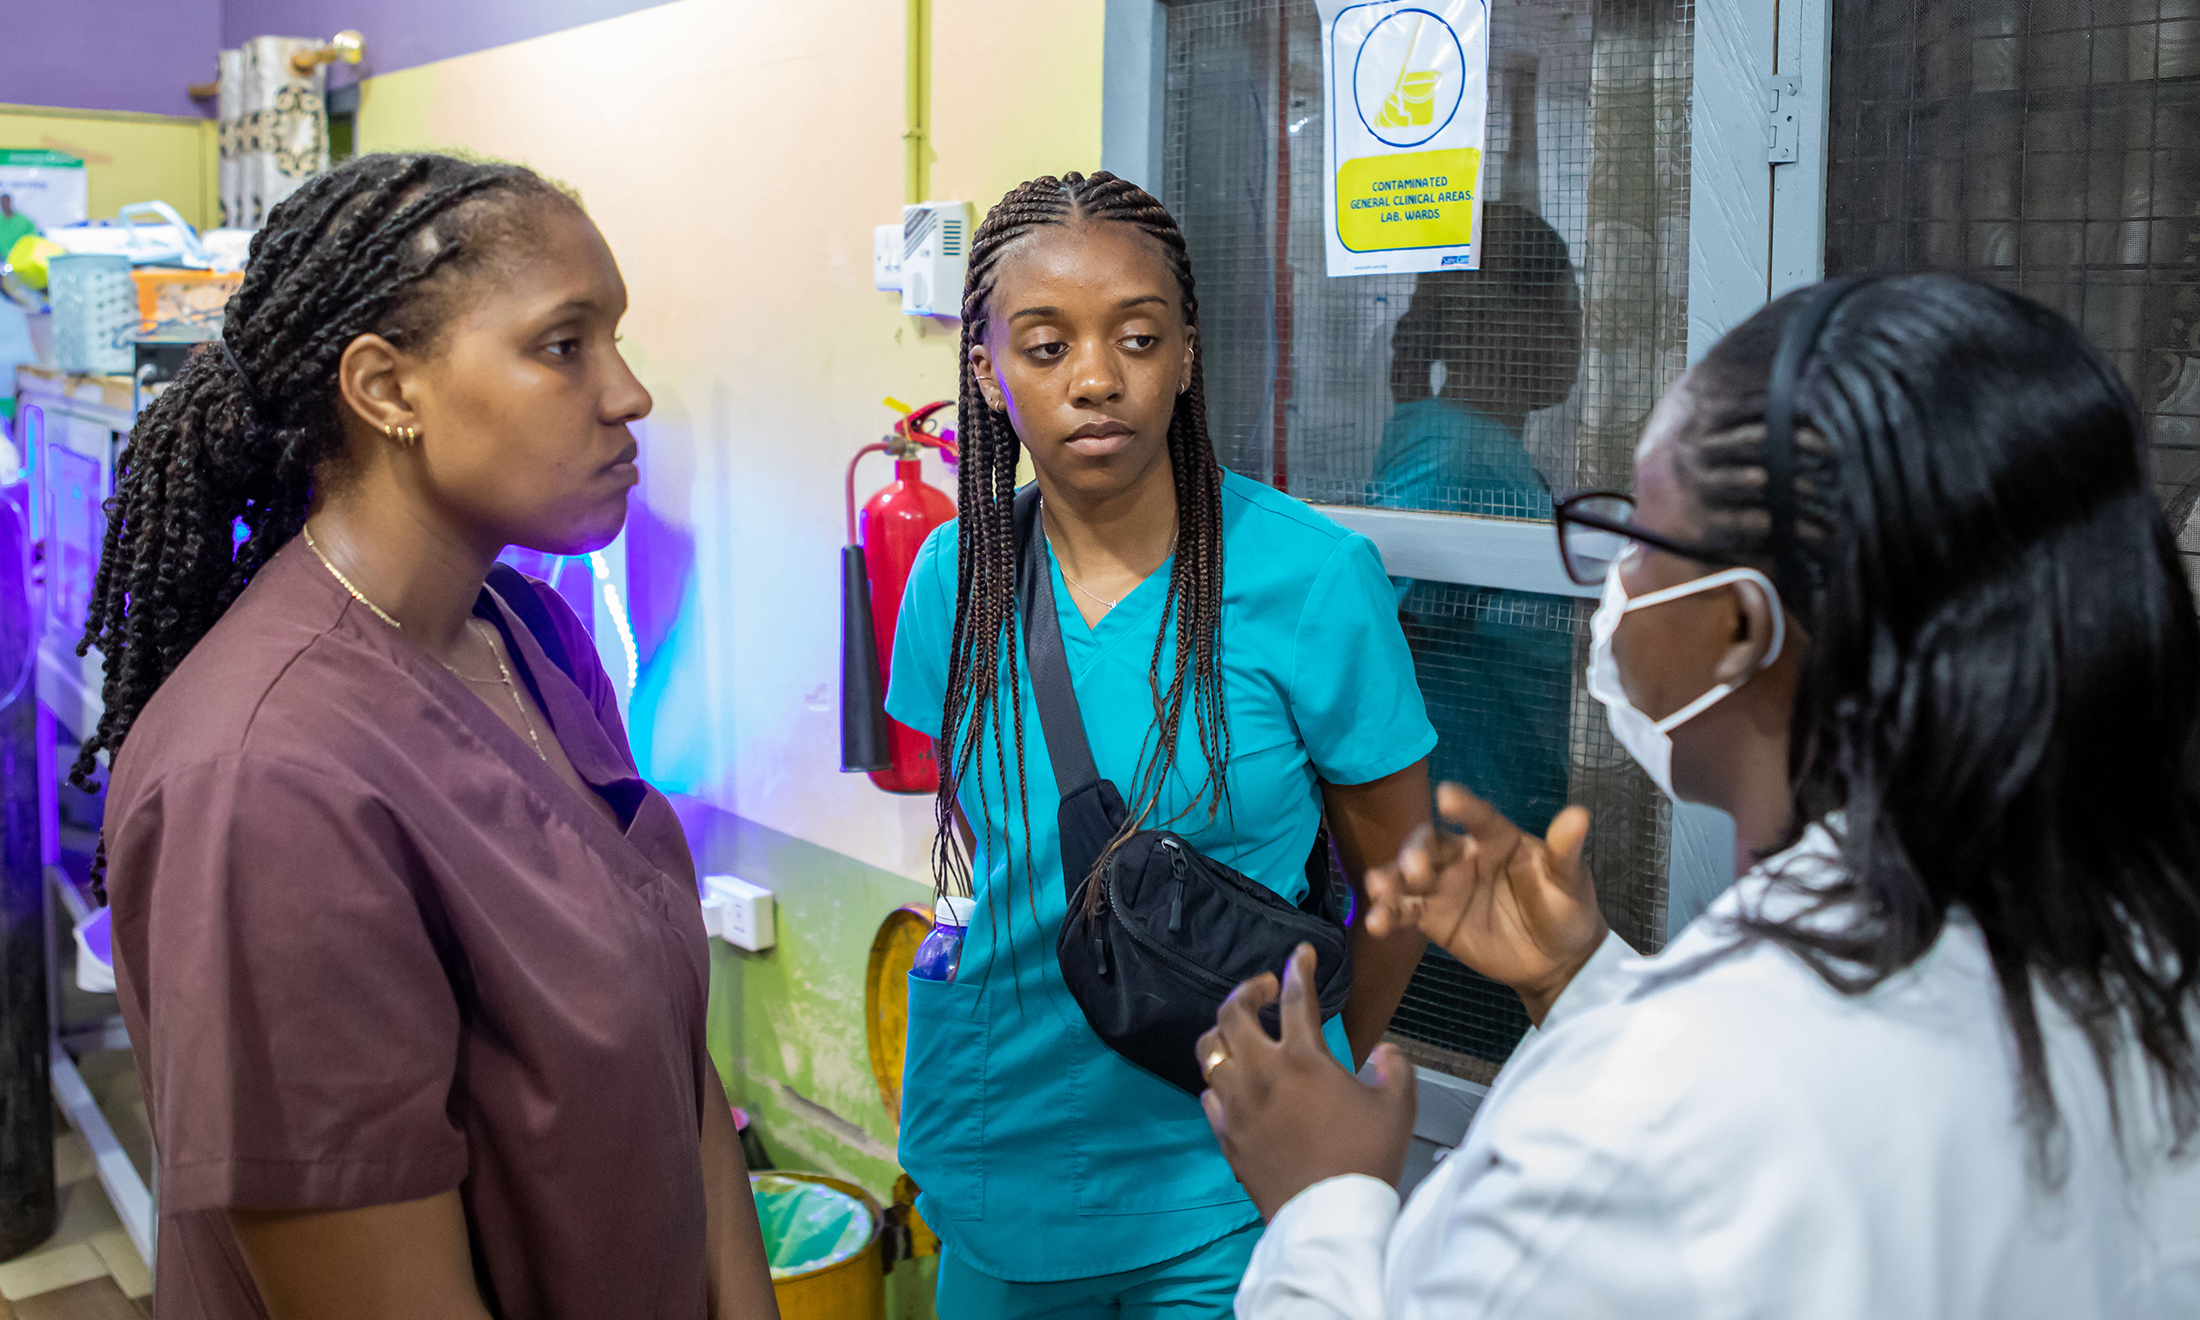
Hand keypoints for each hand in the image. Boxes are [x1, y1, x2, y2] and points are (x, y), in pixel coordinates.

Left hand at [1196, 944, 1415, 1220]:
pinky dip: (1219, 1079)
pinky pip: (1208, 1092)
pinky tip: (1234, 1082)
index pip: (1295, 996)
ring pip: (1209, 1049)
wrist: (1329, 1216)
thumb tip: (1387, 1052)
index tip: (1301, 954)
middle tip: (1265, 990)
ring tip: (1242, 1032)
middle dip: (1248, 990)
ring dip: (1224, 1031)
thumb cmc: (1366, 1159)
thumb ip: (1396, 1068)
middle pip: (1233, 1011)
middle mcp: (1261, 1072)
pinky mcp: (1225, 1132)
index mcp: (1303, 1058)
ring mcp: (1237, 1103)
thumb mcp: (1397, 1108)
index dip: (1298, 968)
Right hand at [1364, 783, 1606, 1024]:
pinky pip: (1405, 911)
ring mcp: (1444, 886)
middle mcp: (1464, 855)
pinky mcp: (1433, 917)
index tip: (1444, 795)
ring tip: (1378, 890)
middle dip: (1416, 851)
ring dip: (1390, 878)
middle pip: (1431, 843)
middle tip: (1414, 869)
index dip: (1462, 805)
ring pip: (1408, 875)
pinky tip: (1376, 923)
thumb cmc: (1567, 910)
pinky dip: (1387, 914)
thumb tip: (1580, 814)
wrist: (1556, 961)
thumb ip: (1566, 851)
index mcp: (1498, 838)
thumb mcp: (1571, 882)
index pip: (1478, 816)